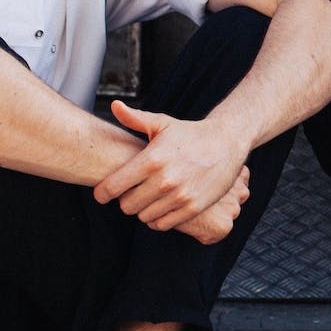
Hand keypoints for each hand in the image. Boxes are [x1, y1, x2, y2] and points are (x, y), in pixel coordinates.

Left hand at [94, 100, 250, 231]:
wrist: (227, 142)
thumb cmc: (190, 133)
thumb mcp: (162, 123)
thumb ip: (135, 118)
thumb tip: (115, 105)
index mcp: (151, 159)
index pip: (113, 187)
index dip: (103, 193)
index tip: (103, 193)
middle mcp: (164, 180)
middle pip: (126, 206)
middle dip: (126, 200)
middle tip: (132, 192)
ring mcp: (179, 196)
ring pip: (144, 217)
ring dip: (143, 209)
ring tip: (148, 198)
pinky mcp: (193, 208)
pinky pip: (163, 224)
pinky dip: (158, 219)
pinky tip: (161, 206)